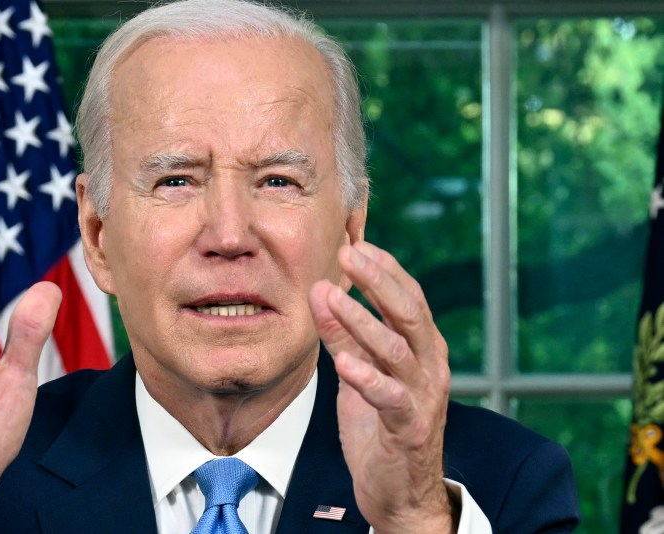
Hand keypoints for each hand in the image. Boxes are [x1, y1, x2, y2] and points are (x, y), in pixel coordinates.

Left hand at [308, 242, 455, 533]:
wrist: (400, 489)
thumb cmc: (380, 424)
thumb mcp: (358, 371)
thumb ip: (344, 335)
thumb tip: (320, 290)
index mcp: (421, 346)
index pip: (408, 295)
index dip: (383, 268)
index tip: (354, 241)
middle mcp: (429, 365)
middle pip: (408, 311)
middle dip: (378, 280)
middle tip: (347, 254)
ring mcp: (422, 396)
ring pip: (396, 349)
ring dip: (361, 321)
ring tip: (330, 297)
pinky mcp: (408, 427)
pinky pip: (390, 397)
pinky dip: (367, 378)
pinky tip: (344, 363)